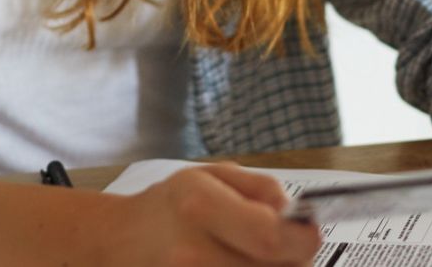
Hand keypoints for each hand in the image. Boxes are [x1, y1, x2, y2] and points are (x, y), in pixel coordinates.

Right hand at [113, 161, 323, 265]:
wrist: (119, 241)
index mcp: (198, 206)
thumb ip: (262, 189)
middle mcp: (191, 253)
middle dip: (294, 258)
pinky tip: (242, 265)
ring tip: (260, 254)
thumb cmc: (171, 204)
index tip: (311, 231)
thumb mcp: (213, 174)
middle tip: (287, 245)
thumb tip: (298, 218)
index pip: (269, 238)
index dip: (303, 239)